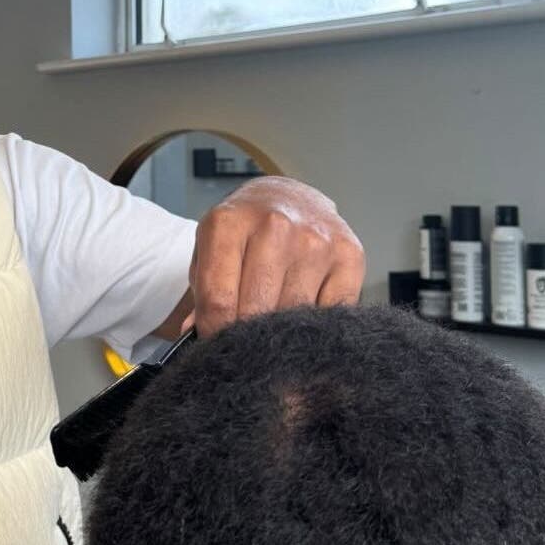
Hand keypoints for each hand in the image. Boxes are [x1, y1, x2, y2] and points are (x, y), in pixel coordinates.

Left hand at [185, 177, 364, 337]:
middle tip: (244, 345)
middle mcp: (274, 226)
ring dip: (281, 332)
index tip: (218, 347)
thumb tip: (195, 335)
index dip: (215, 335)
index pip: (218, 301)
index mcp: (229, 224)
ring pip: (293, 315)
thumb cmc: (243, 232)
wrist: (289, 197)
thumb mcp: (209, 251)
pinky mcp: (349, 256)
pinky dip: (315, 325)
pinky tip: (302, 316)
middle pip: (256, 311)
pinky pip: (331, 313)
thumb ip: (201, 295)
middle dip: (246, 338)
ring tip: (272, 328)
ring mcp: (316, 241)